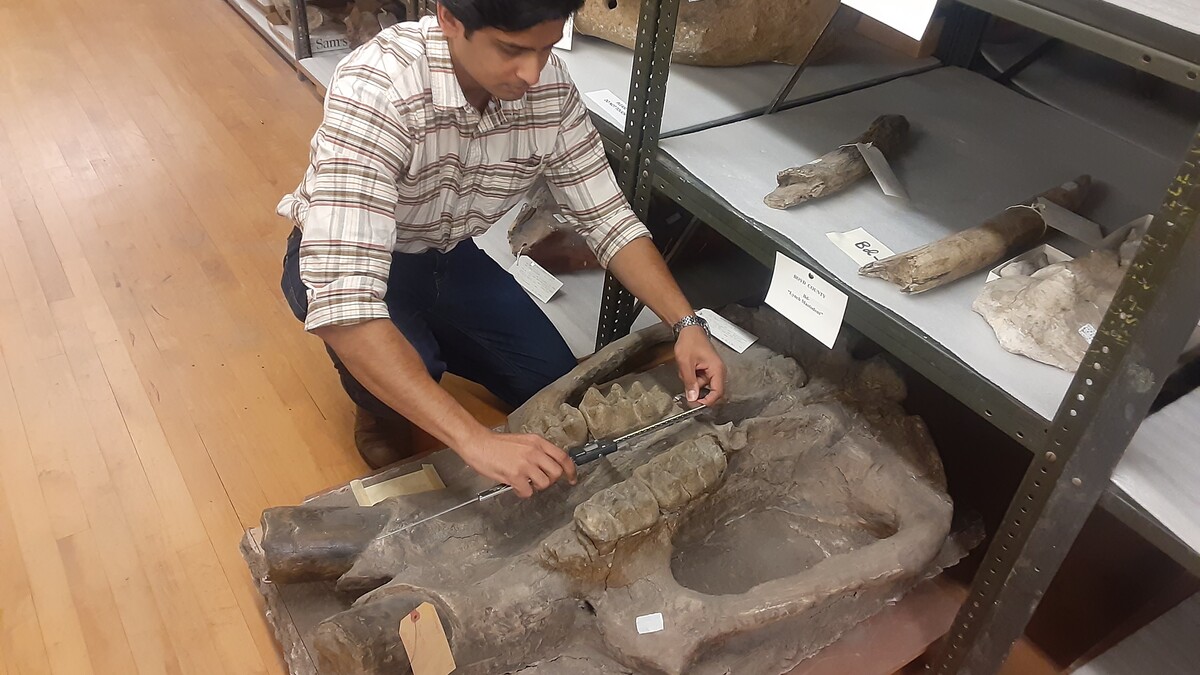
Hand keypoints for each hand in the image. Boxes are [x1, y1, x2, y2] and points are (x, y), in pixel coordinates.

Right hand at [456, 431, 577, 497]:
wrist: (478, 443)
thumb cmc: (496, 444)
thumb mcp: (522, 441)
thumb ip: (537, 451)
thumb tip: (547, 465)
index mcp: (537, 442)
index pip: (563, 457)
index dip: (570, 470)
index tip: (572, 478)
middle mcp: (534, 452)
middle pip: (556, 472)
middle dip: (550, 480)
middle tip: (540, 481)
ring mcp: (525, 464)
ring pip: (544, 484)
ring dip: (536, 487)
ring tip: (526, 483)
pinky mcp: (514, 475)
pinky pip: (528, 491)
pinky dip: (523, 493)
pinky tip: (516, 487)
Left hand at [674, 326, 725, 405]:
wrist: (688, 330)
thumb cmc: (690, 341)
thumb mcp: (686, 363)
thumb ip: (690, 382)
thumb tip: (692, 398)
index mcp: (717, 369)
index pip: (717, 392)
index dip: (707, 402)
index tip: (696, 405)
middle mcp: (718, 371)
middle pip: (711, 391)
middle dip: (697, 390)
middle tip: (686, 390)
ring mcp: (713, 370)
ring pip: (703, 386)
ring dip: (692, 382)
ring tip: (684, 370)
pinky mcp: (707, 369)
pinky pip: (700, 379)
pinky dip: (692, 377)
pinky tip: (687, 369)